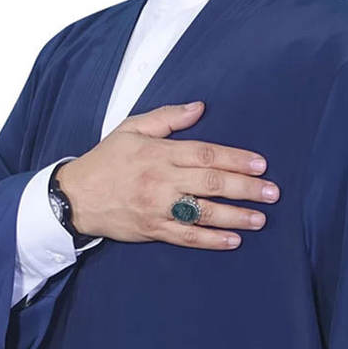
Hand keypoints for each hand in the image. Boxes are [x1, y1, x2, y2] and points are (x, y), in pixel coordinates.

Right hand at [55, 101, 278, 249]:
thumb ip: (167, 118)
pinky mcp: (153, 229)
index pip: (205, 154)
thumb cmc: (106, 160)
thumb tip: (199, 108)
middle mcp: (161, 180)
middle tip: (272, 192)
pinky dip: (211, 240)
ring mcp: (158, 207)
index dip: (235, 159)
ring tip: (260, 219)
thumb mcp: (131, 128)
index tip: (260, 164)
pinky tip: (233, 240)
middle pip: (211, 183)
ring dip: (235, 216)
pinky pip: (186, 237)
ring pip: (203, 212)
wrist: (74, 196)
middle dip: (245, 188)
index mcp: (159, 152)